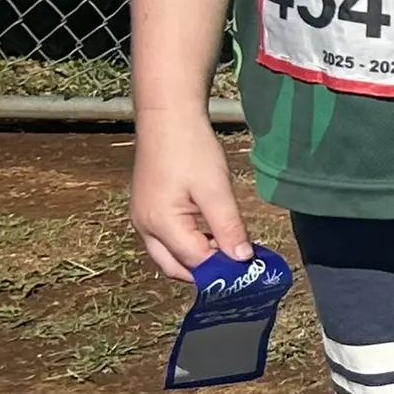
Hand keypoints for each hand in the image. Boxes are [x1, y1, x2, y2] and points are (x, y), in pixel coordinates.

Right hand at [130, 119, 249, 283]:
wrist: (167, 119)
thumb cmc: (191, 151)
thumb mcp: (216, 190)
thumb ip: (228, 227)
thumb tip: (242, 259)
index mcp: (161, 225)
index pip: (195, 263)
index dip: (223, 269)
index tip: (250, 269)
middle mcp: (145, 228)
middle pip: (175, 267)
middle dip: (206, 273)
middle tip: (239, 267)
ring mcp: (142, 219)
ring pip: (169, 255)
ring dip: (197, 259)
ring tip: (229, 250)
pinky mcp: (146, 209)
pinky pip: (166, 239)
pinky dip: (188, 244)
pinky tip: (212, 234)